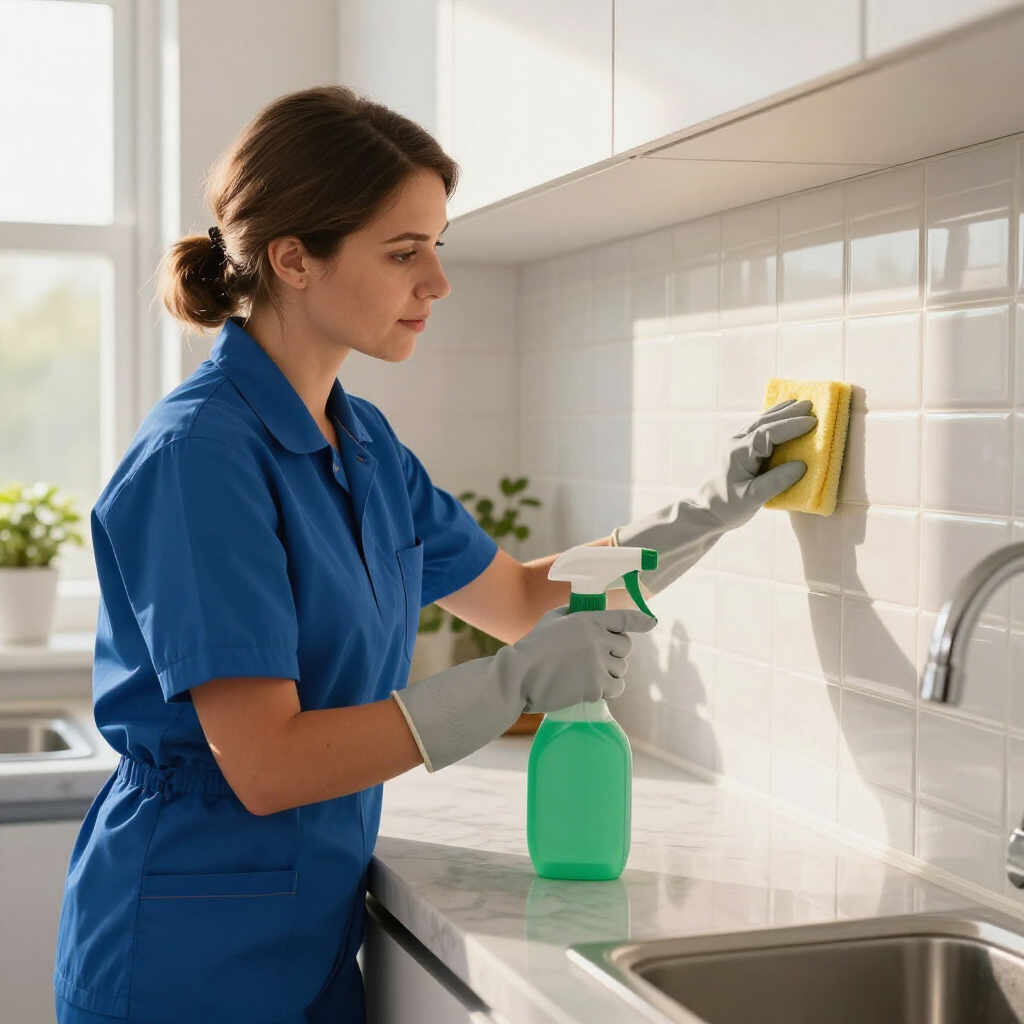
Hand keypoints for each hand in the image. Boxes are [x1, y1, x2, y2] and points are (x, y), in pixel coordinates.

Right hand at [392, 607, 656, 770]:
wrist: (519, 676)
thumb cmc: (531, 647)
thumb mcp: (551, 620)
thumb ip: (573, 614)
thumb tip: (586, 612)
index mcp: (588, 620)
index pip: (623, 619)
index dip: (640, 621)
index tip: (651, 622)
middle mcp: (598, 640)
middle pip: (625, 647)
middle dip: (616, 651)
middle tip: (600, 657)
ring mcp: (598, 664)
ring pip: (621, 669)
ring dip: (611, 671)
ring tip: (591, 674)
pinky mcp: (596, 686)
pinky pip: (615, 687)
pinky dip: (608, 688)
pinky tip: (594, 687)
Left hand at [613, 400, 815, 594]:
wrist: (707, 511)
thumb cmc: (728, 506)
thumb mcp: (752, 498)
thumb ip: (776, 482)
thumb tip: (802, 465)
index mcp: (740, 452)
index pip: (768, 433)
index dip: (790, 427)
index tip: (812, 422)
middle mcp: (738, 443)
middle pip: (765, 422)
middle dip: (789, 413)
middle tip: (811, 405)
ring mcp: (737, 444)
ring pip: (761, 422)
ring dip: (781, 412)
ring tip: (800, 404)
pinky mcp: (741, 449)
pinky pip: (759, 429)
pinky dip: (773, 420)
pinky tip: (781, 415)